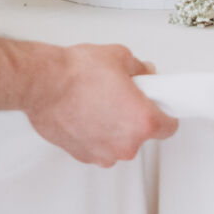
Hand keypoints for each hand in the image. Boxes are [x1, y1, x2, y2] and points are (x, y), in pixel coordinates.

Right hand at [20, 42, 178, 165]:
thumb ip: (140, 70)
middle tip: (122, 96)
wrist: (43, 84)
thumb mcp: (120, 57)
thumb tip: (143, 73)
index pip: (169, 126)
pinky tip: (86, 113)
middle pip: (142, 135)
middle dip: (134, 116)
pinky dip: (95, 134)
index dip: (164, 113)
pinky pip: (98, 147)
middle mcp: (125, 144)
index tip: (159, 107)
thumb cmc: (76, 74)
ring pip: (118, 143)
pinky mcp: (83, 156)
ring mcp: (103, 153)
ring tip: (99, 103)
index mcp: (142, 121)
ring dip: (114, 127)